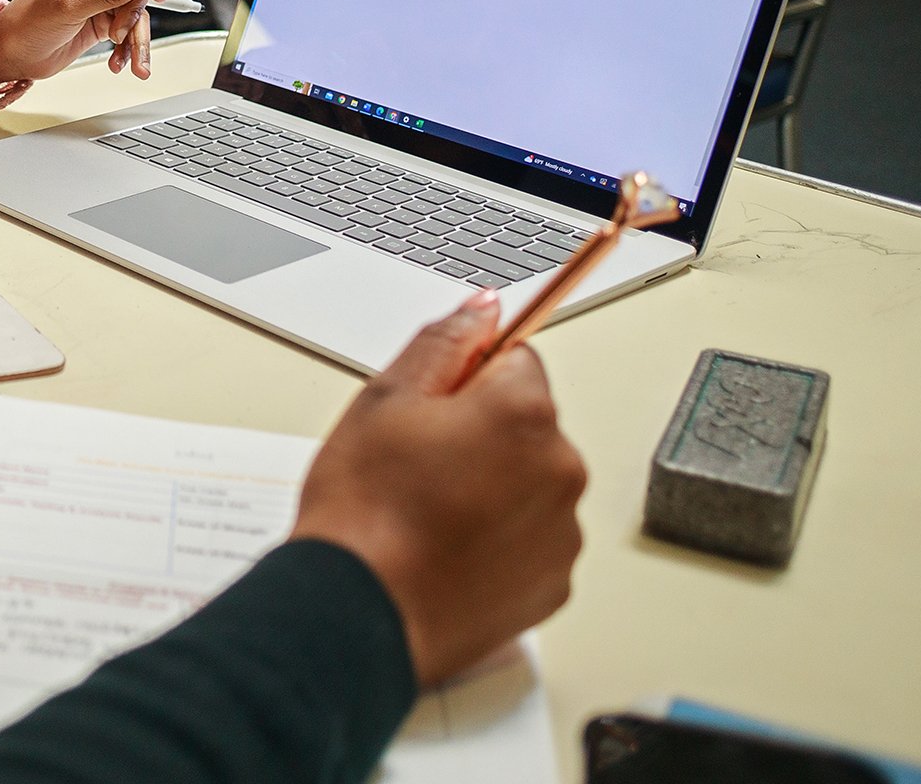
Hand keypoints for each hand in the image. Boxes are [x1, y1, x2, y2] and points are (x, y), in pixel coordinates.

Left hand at [0, 0, 165, 83]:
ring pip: (136, 13)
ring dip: (136, 39)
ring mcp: (99, 0)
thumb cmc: (27, 25)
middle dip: (134, 14)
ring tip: (129, 62)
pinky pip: (128, 32)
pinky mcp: (101, 22)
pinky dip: (128, 49)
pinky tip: (118, 63)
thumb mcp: (69, 7)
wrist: (12, 56)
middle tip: (117, 33)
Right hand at [289, 292, 587, 686]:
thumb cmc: (364, 510)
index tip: (432, 406)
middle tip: (416, 462)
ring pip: (529, 484)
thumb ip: (444, 342)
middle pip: (527, 425)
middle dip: (481, 434)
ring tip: (427, 513)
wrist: (359, 611)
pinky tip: (447, 550)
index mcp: (523, 413)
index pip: (516, 359)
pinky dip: (498, 541)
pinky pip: (530, 541)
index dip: (465, 379)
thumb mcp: (384, 399)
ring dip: (492, 488)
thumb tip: (483, 308)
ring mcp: (562, 532)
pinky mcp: (553, 583)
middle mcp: (560, 470)